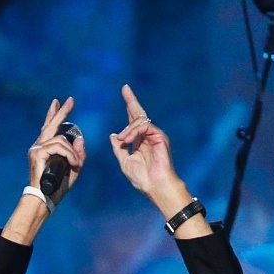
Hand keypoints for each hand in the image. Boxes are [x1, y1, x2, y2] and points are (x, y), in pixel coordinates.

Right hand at [5, 98, 88, 244]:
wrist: (44, 199)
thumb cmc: (56, 188)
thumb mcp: (73, 169)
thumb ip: (78, 155)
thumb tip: (81, 139)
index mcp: (46, 148)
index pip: (50, 127)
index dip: (54, 114)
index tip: (58, 102)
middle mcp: (39, 146)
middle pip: (51, 125)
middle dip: (62, 112)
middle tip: (70, 101)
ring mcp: (36, 149)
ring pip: (61, 140)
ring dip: (73, 153)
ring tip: (76, 164)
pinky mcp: (37, 154)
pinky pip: (59, 147)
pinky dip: (69, 155)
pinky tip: (72, 164)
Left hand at [108, 84, 188, 213]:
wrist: (154, 185)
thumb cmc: (141, 177)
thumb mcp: (124, 161)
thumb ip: (119, 148)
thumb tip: (113, 135)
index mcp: (139, 141)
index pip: (133, 121)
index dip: (129, 107)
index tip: (125, 93)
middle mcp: (148, 136)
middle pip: (139, 114)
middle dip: (131, 101)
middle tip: (125, 88)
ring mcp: (155, 135)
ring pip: (139, 122)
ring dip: (127, 129)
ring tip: (123, 139)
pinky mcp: (160, 136)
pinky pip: (145, 127)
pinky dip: (134, 132)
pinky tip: (128, 139)